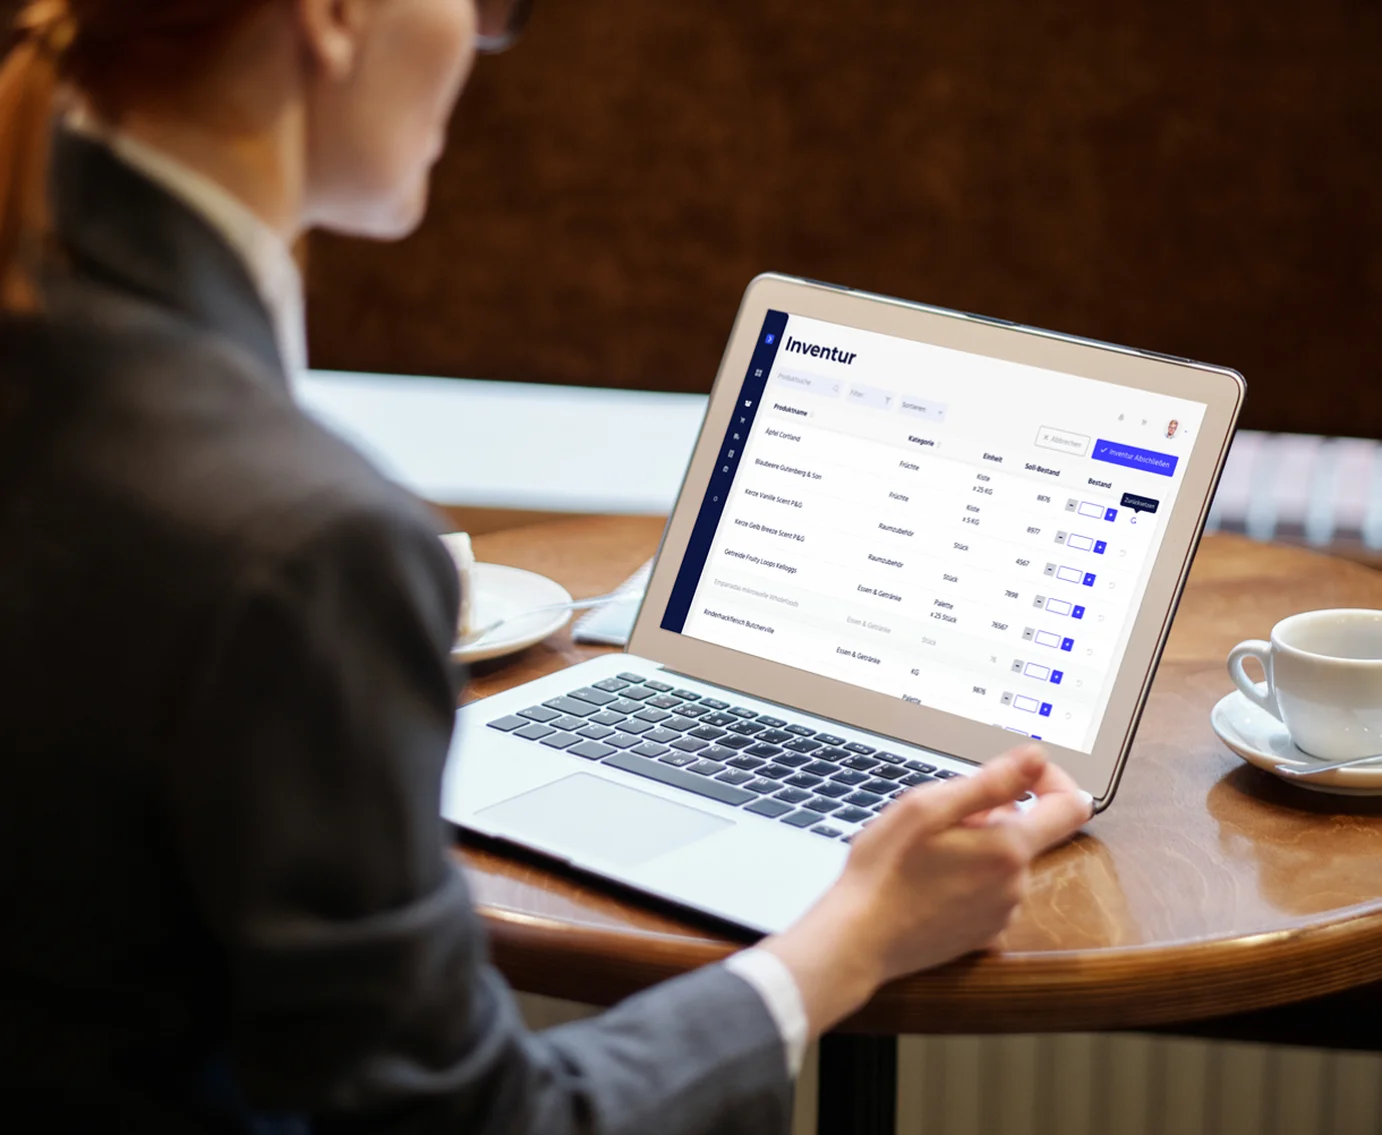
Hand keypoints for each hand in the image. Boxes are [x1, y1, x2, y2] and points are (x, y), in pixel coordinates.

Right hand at [760, 746, 1090, 1034]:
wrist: (859, 940)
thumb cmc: (884, 871)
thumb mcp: (928, 808)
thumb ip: (990, 782)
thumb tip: (1036, 758)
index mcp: (1008, 849)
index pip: (1071, 806)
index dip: (1052, 780)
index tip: (1019, 775)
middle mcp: (1016, 885)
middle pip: (1025, 831)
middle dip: (992, 814)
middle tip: (940, 817)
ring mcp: (1001, 913)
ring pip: (1003, 860)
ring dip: (976, 845)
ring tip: (927, 852)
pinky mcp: (983, 933)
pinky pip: (989, 890)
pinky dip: (968, 875)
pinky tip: (928, 880)